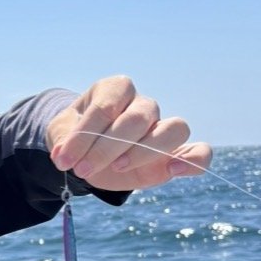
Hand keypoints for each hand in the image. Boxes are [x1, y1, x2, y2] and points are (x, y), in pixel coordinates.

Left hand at [46, 76, 211, 192]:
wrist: (87, 153)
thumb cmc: (75, 136)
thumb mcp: (60, 134)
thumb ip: (63, 141)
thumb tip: (64, 154)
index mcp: (114, 89)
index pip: (106, 106)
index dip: (85, 135)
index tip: (64, 159)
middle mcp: (142, 105)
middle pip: (137, 118)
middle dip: (107, 147)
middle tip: (83, 169)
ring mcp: (161, 127)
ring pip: (174, 128)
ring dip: (146, 151)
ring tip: (119, 167)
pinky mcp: (173, 154)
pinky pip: (200, 152)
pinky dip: (193, 161)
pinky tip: (174, 171)